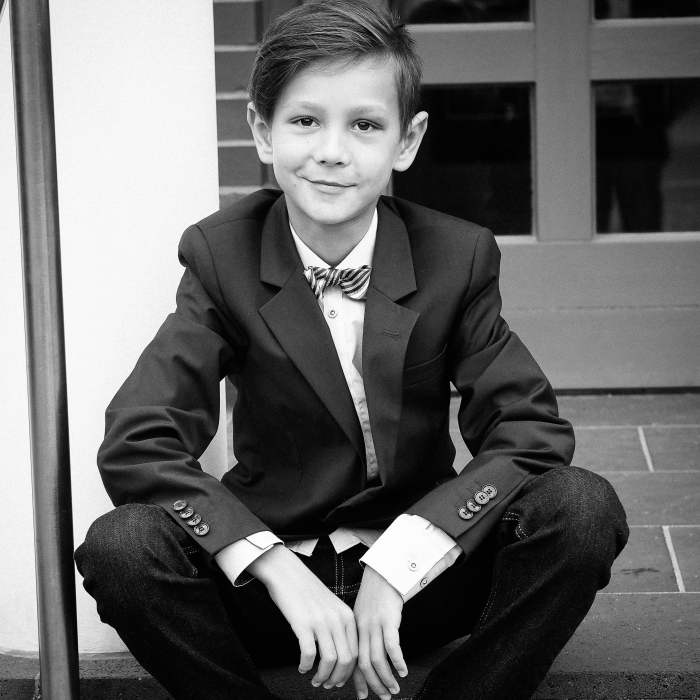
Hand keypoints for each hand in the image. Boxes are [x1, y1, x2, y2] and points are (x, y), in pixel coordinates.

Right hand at [248, 545, 357, 688]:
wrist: (288, 573)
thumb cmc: (307, 592)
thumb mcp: (331, 607)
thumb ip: (338, 627)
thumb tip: (340, 655)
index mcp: (347, 616)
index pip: (356, 653)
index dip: (348, 673)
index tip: (339, 681)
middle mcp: (337, 619)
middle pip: (346, 660)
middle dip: (337, 679)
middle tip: (326, 685)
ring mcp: (321, 621)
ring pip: (330, 661)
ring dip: (322, 676)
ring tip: (315, 680)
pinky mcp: (303, 623)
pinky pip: (309, 654)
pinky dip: (306, 666)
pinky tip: (302, 668)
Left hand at [352, 565, 407, 699]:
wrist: (382, 573)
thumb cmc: (375, 595)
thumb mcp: (363, 615)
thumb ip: (363, 634)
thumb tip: (367, 657)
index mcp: (354, 630)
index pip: (353, 661)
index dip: (357, 681)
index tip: (362, 696)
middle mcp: (362, 629)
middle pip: (364, 664)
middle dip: (374, 685)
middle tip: (383, 697)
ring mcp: (374, 624)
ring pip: (377, 659)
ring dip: (386, 678)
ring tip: (394, 689)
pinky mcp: (388, 619)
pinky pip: (391, 645)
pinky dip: (397, 661)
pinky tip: (403, 671)